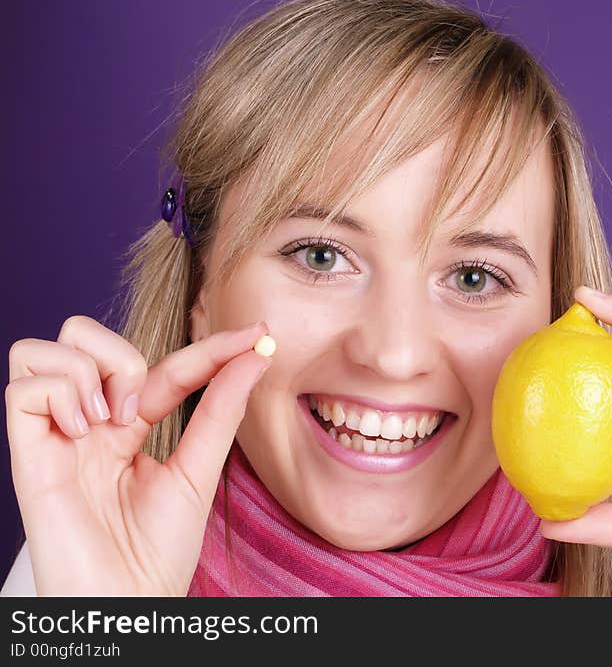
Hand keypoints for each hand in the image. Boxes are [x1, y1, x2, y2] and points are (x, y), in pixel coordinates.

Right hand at [6, 316, 271, 594]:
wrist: (128, 606)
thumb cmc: (159, 551)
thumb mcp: (199, 469)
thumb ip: (221, 409)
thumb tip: (255, 355)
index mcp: (129, 429)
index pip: (164, 366)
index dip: (210, 346)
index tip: (258, 334)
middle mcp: (89, 425)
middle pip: (82, 336)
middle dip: (120, 354)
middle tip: (140, 411)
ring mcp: (56, 436)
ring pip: (44, 349)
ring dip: (87, 371)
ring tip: (108, 422)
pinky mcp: (28, 455)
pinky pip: (23, 388)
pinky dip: (59, 394)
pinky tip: (83, 431)